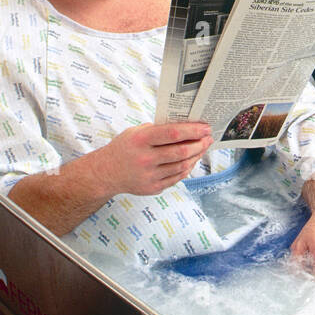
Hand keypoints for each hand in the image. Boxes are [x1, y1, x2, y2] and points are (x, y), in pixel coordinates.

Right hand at [94, 122, 212, 195]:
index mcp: (140, 140)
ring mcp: (149, 176)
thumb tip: (186, 126)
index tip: (205, 127)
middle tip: (208, 138)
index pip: (172, 134)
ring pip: (182, 166)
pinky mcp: (153, 188)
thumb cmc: (124, 148)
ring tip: (202, 148)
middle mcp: (145, 159)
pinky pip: (177, 177)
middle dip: (199, 144)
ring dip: (196, 156)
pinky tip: (192, 160)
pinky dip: (187, 168)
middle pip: (181, 152)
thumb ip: (158, 129)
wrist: (105, 173)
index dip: (192, 130)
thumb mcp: (136, 132)